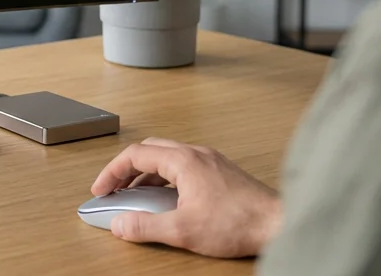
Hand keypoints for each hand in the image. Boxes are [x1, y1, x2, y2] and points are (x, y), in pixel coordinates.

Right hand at [90, 137, 281, 258]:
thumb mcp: (183, 230)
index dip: (111, 172)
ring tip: (135, 196)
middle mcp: (196, 154)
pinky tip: (167, 198)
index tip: (101, 189)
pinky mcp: (221, 172)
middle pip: (149, 150)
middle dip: (125, 169)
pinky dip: (165, 177)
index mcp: (183, 160)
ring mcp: (211, 161)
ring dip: (146, 174)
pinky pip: (183, 166)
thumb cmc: (239, 222)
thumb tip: (120, 225)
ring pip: (167, 157)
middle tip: (113, 188)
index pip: (134, 155)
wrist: (279, 223)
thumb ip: (146, 226)